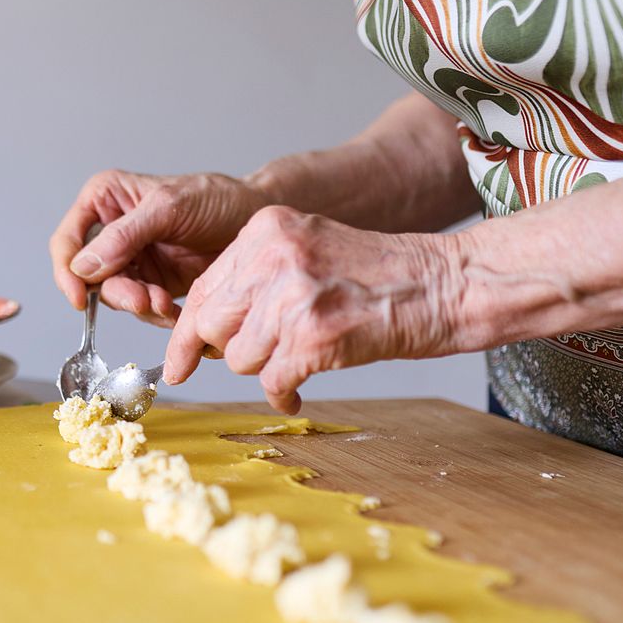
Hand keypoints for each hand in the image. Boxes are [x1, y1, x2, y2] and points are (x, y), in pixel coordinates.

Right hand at [49, 169, 267, 325]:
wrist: (257, 219)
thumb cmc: (218, 198)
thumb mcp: (169, 208)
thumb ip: (125, 235)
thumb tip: (85, 266)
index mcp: (105, 200)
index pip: (68, 241)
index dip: (67, 272)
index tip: (80, 298)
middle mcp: (112, 231)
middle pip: (89, 276)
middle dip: (116, 293)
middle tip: (143, 300)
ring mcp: (132, 259)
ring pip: (114, 296)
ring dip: (137, 305)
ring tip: (165, 302)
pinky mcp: (153, 282)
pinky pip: (140, 307)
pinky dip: (154, 313)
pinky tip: (174, 308)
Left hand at [164, 206, 466, 412]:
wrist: (444, 284)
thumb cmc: (379, 276)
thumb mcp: (307, 251)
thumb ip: (255, 278)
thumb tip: (203, 330)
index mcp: (265, 229)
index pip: (202, 288)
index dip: (185, 333)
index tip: (178, 363)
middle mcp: (273, 256)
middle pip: (212, 325)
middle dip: (230, 351)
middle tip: (265, 353)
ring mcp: (292, 295)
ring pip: (239, 358)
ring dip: (265, 369)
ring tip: (300, 356)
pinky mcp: (313, 335)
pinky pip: (272, 382)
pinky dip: (283, 393)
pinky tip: (301, 388)